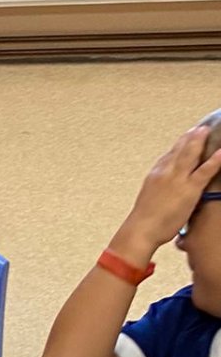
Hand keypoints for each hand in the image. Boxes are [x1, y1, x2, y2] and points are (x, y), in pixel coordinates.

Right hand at [122, 123, 220, 252]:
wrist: (142, 228)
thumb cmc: (145, 218)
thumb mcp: (150, 197)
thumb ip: (160, 188)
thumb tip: (166, 188)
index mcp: (156, 174)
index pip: (169, 154)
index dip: (179, 144)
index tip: (187, 136)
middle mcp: (165, 171)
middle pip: (179, 149)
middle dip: (190, 137)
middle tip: (200, 127)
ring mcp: (177, 179)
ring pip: (190, 154)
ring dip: (199, 140)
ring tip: (207, 130)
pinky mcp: (189, 189)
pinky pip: (204, 171)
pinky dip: (214, 160)